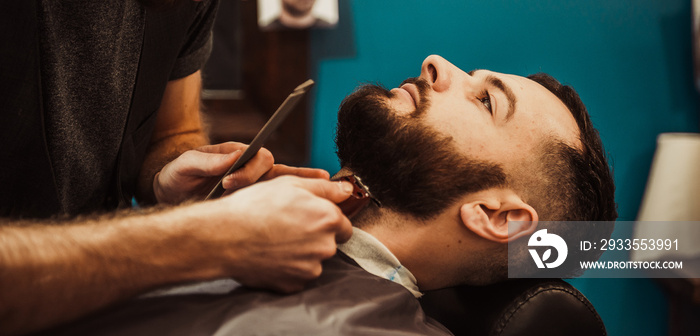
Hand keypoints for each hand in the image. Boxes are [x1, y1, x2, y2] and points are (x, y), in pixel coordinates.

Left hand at [153, 142, 327, 203]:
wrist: (171, 197)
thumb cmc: (178, 177)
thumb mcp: (184, 166)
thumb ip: (207, 161)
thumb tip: (236, 156)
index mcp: (237, 154)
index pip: (259, 157)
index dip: (250, 170)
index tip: (228, 182)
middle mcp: (250, 168)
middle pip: (278, 170)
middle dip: (278, 180)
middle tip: (248, 191)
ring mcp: (254, 187)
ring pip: (285, 185)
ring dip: (304, 185)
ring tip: (326, 181)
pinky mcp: (253, 205)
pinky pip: (276, 202)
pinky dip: (294, 203)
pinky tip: (311, 206)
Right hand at [194, 176, 354, 292]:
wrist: (224, 237)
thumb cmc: (255, 206)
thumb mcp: (290, 184)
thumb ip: (325, 188)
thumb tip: (347, 191)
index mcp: (329, 219)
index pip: (343, 224)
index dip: (325, 220)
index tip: (306, 218)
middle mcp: (325, 246)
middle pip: (329, 243)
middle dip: (314, 237)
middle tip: (287, 228)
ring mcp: (310, 268)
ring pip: (313, 260)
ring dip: (301, 253)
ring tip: (275, 241)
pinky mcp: (294, 285)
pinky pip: (297, 276)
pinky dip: (288, 268)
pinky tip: (271, 256)